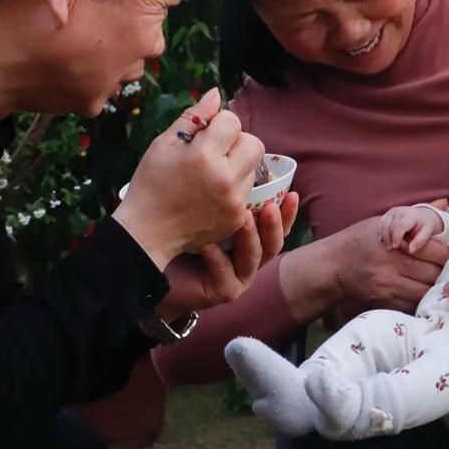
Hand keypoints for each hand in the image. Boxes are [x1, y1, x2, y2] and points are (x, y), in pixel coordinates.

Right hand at [112, 87, 263, 268]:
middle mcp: (225, 178)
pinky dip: (234, 186)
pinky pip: (247, 190)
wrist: (148, 232)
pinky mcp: (238, 217)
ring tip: (211, 174)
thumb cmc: (151, 183)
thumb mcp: (164, 144)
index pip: (232, 121)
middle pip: (254, 143)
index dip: (218, 124)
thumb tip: (217, 94)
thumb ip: (193, 117)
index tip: (203, 135)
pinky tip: (211, 193)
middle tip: (215, 151)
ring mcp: (235, 201)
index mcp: (204, 156)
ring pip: (253, 167)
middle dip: (237, 141)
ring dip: (237, 164)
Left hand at [159, 189, 299, 317]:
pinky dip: (217, 257)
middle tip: (270, 207)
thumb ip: (224, 191)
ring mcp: (239, 276)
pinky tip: (207, 243)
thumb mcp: (205, 207)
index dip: (287, 211)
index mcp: (251, 237)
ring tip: (243, 217)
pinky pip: (225, 272)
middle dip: (275, 224)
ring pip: (255, 257)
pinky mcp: (224, 290)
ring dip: (251, 236)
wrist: (156, 269)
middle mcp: (250, 257)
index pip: (277, 224)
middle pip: (274, 242)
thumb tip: (236, 158)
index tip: (292, 193)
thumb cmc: (178, 234)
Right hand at [332, 214, 448, 313]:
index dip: (447, 253)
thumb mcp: (384, 221)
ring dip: (434, 286)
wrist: (333, 267)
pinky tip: (423, 291)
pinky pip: (413, 303)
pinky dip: (421, 298)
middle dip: (444, 271)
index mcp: (393, 244)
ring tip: (439, 280)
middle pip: (432, 274)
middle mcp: (391, 267)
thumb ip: (416, 215)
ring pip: (425, 292)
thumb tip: (444, 203)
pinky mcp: (385, 302)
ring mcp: (387, 287)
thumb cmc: (359, 240)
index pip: (432, 251)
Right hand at [379, 204, 443, 253]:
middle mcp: (400, 211)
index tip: (395, 247)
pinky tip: (382, 241)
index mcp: (411, 215)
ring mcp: (393, 211)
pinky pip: (381, 224)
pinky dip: (381, 233)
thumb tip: (410, 250)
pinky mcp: (388, 213)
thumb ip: (419, 242)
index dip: (396, 237)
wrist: (422, 214)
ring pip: (384, 225)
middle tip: (394, 248)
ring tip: (388, 246)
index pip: (400, 226)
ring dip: (384, 237)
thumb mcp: (427, 233)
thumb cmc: (424, 226)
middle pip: (390, 226)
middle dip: (390, 238)